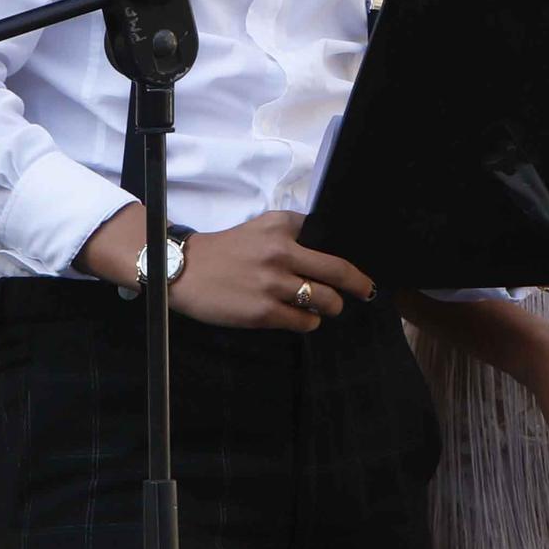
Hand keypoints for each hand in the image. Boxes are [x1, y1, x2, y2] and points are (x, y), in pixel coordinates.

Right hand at [169, 210, 373, 331]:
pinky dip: (309, 322)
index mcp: (281, 226)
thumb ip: (292, 234)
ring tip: (324, 307)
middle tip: (367, 291)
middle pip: (339, 270)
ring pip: (326, 300)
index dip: (346, 253)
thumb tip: (327, 252)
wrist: (182, 270)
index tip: (357, 266)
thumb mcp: (259, 228)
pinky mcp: (264, 312)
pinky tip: (300, 318)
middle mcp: (281, 251)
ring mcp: (274, 283)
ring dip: (330, 306)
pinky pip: (305, 322)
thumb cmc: (224, 251)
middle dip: (359, 284)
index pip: (328, 234)